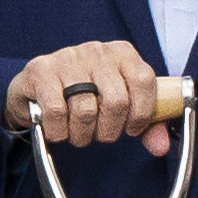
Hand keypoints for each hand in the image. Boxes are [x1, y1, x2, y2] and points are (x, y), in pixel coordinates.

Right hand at [9, 40, 169, 156]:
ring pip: (86, 111)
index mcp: (123, 53)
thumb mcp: (121, 105)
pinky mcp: (41, 71)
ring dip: (82, 134)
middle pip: (117, 101)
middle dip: (109, 130)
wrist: (36, 87)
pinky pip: (56, 113)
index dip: (141, 113)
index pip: (144, 81)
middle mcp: (97, 51)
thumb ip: (147, 125)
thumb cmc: (86, 94)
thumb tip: (161, 147)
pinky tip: (58, 128)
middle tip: (100, 134)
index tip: (131, 128)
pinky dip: (59, 131)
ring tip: (78, 132)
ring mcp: (68, 58)